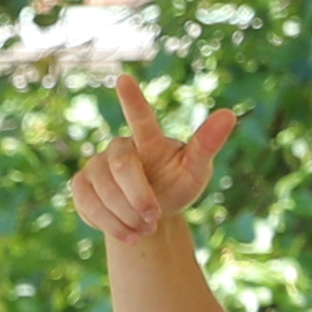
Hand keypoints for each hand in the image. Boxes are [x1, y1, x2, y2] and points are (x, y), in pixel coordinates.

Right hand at [71, 78, 234, 248]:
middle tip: (154, 216)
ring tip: (145, 227)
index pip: (141, 119)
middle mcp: (119, 147)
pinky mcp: (81, 185)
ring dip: (127, 215)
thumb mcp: (195, 171)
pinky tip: (129, 232)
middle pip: (122, 166)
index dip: (133, 101)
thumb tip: (229, 113)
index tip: (124, 79)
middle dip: (139, 196)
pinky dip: (111, 224)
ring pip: (104, 190)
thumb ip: (207, 145)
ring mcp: (97, 165)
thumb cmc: (175, 187)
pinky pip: (88, 204)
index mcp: (149, 140)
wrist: (149, 218)